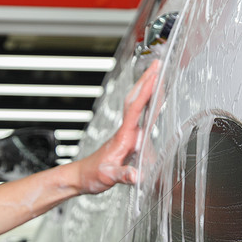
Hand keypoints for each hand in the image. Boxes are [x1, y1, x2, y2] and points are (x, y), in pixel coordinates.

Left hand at [71, 60, 160, 194]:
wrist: (83, 176)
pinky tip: (154, 100)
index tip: (155, 77)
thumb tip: (136, 175)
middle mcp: (126, 131)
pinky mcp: (128, 138)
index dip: (146, 92)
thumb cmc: (94, 175)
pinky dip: (147, 103)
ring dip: (146, 88)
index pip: (136, 109)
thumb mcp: (109, 177)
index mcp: (124, 137)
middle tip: (157, 64)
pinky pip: (139, 115)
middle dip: (146, 81)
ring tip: (158, 74)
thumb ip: (124, 175)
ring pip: (137, 105)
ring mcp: (127, 133)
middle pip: (136, 99)